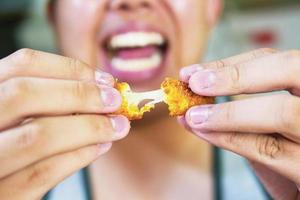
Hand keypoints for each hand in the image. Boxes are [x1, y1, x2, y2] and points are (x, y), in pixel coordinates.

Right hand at [0, 49, 129, 199]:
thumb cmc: (13, 146)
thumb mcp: (19, 116)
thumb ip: (48, 102)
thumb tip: (100, 93)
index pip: (22, 66)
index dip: (68, 68)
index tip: (103, 80)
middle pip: (24, 94)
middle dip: (79, 94)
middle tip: (114, 101)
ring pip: (37, 136)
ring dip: (89, 127)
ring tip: (117, 126)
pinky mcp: (2, 195)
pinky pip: (43, 172)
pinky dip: (79, 156)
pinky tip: (100, 147)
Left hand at [179, 48, 299, 199]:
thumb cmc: (287, 158)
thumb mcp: (267, 131)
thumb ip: (238, 115)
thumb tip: (194, 104)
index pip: (277, 63)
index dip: (234, 64)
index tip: (195, 72)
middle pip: (290, 69)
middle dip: (236, 75)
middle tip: (195, 83)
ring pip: (281, 112)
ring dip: (228, 112)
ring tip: (193, 115)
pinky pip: (270, 149)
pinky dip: (232, 139)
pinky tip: (204, 132)